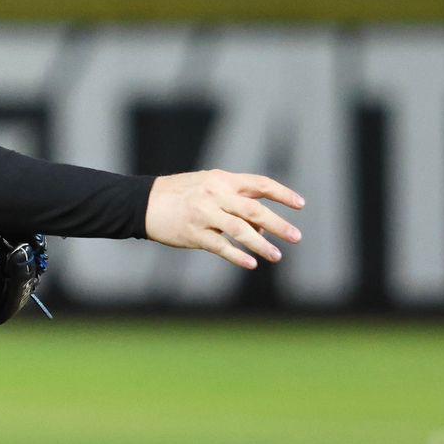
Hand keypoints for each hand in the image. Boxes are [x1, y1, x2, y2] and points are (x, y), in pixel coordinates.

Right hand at [143, 170, 303, 269]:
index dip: (282, 194)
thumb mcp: (208, 187)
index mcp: (222, 180)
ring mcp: (204, 214)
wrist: (143, 202)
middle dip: (279, 224)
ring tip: (277, 256)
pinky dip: (237, 255)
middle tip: (296, 237)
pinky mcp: (193, 233)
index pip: (260, 184)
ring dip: (261, 245)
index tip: (300, 204)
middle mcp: (215, 194)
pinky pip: (220, 246)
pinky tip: (251, 263)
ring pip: (240, 230)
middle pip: (254, 210)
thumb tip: (262, 228)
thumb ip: (236, 202)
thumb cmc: (180, 194)